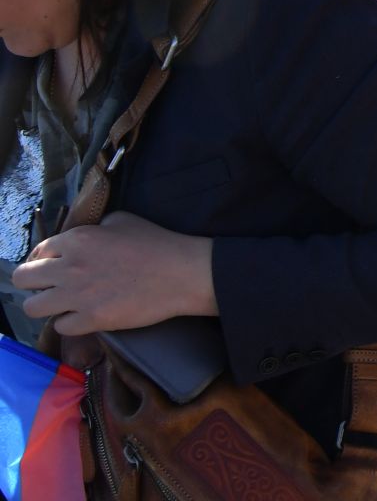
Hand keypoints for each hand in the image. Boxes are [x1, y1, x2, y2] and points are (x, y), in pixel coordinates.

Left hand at [14, 212, 214, 335]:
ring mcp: (78, 296)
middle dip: (34, 282)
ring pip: (32, 307)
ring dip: (46, 304)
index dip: (45, 259)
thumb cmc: (157, 243)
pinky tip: (84, 315)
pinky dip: (70, 322)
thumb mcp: (123, 220)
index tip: (54, 266)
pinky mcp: (91, 320)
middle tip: (52, 285)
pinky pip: (60, 326)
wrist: (183, 274)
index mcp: (77, 240)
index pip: (38, 252)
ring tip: (63, 303)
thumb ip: (94, 229)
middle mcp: (70, 267)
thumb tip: (83, 241)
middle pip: (23, 279)